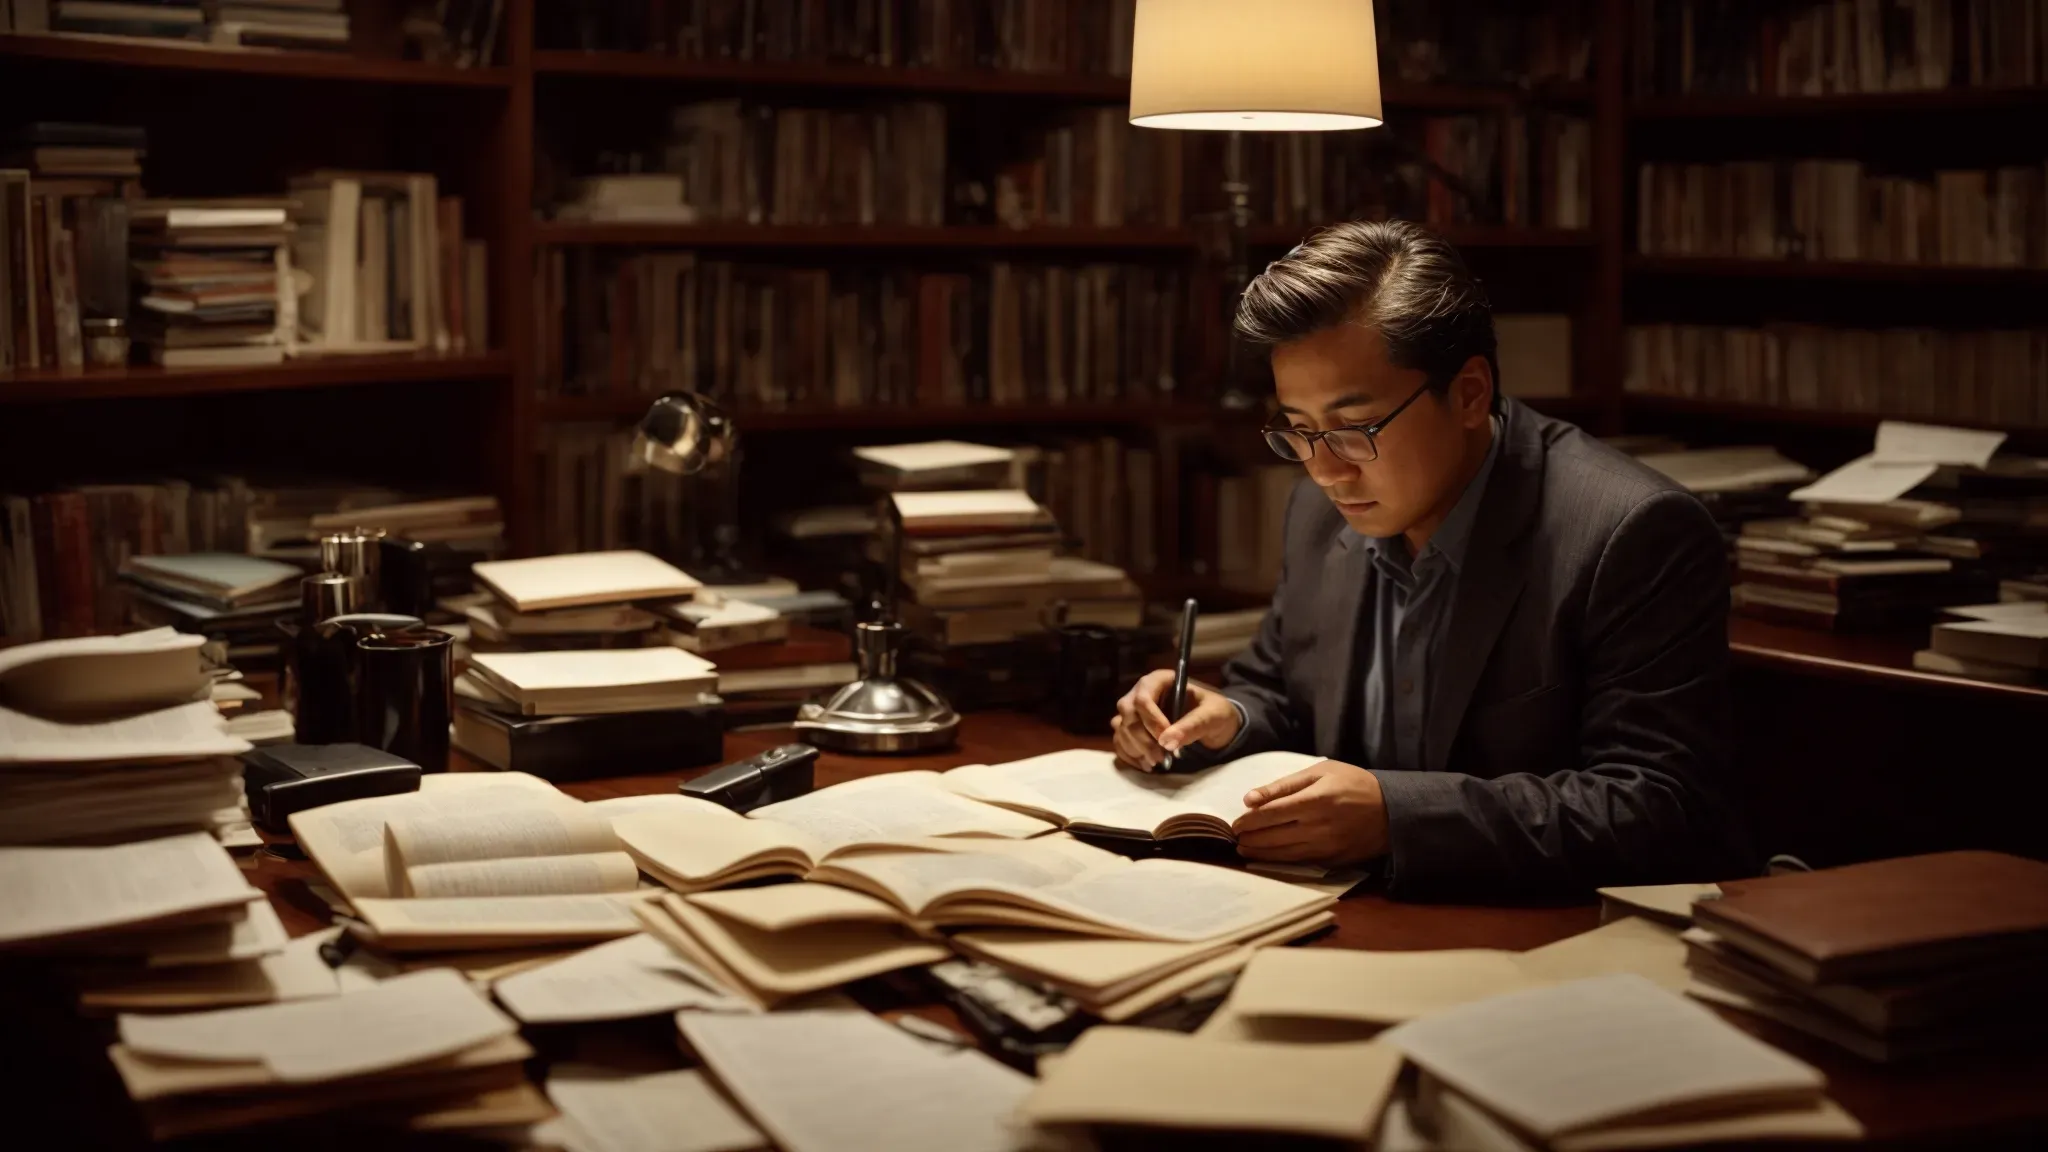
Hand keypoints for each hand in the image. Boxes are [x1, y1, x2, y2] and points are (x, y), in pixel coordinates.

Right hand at [1110, 669, 1242, 771]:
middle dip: (1143, 739)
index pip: (1143, 699)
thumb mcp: (1212, 715)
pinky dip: (1130, 755)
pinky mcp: (1130, 728)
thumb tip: (1168, 742)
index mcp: (1159, 680)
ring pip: (1121, 729)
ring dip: (1136, 749)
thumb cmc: (1213, 712)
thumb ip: (1192, 725)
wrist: (1212, 724)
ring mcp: (1133, 711)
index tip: (1166, 741)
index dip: (1151, 721)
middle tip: (1161, 757)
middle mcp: (1141, 692)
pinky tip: (1146, 764)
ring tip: (1157, 762)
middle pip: (1128, 714)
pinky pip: (1119, 741)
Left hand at [1232, 760, 1389, 864]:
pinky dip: (1279, 862)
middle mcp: (1319, 826)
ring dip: (1260, 853)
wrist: (1392, 810)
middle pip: (1273, 837)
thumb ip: (1283, 786)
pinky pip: (1299, 863)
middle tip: (1235, 838)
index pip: (1270, 814)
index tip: (1235, 824)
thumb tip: (1250, 799)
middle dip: (1249, 839)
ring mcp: (1326, 846)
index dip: (1248, 821)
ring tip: (1244, 850)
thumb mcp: (1320, 772)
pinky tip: (1266, 858)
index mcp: (1315, 800)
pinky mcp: (1333, 860)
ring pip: (1283, 854)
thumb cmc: (1353, 784)